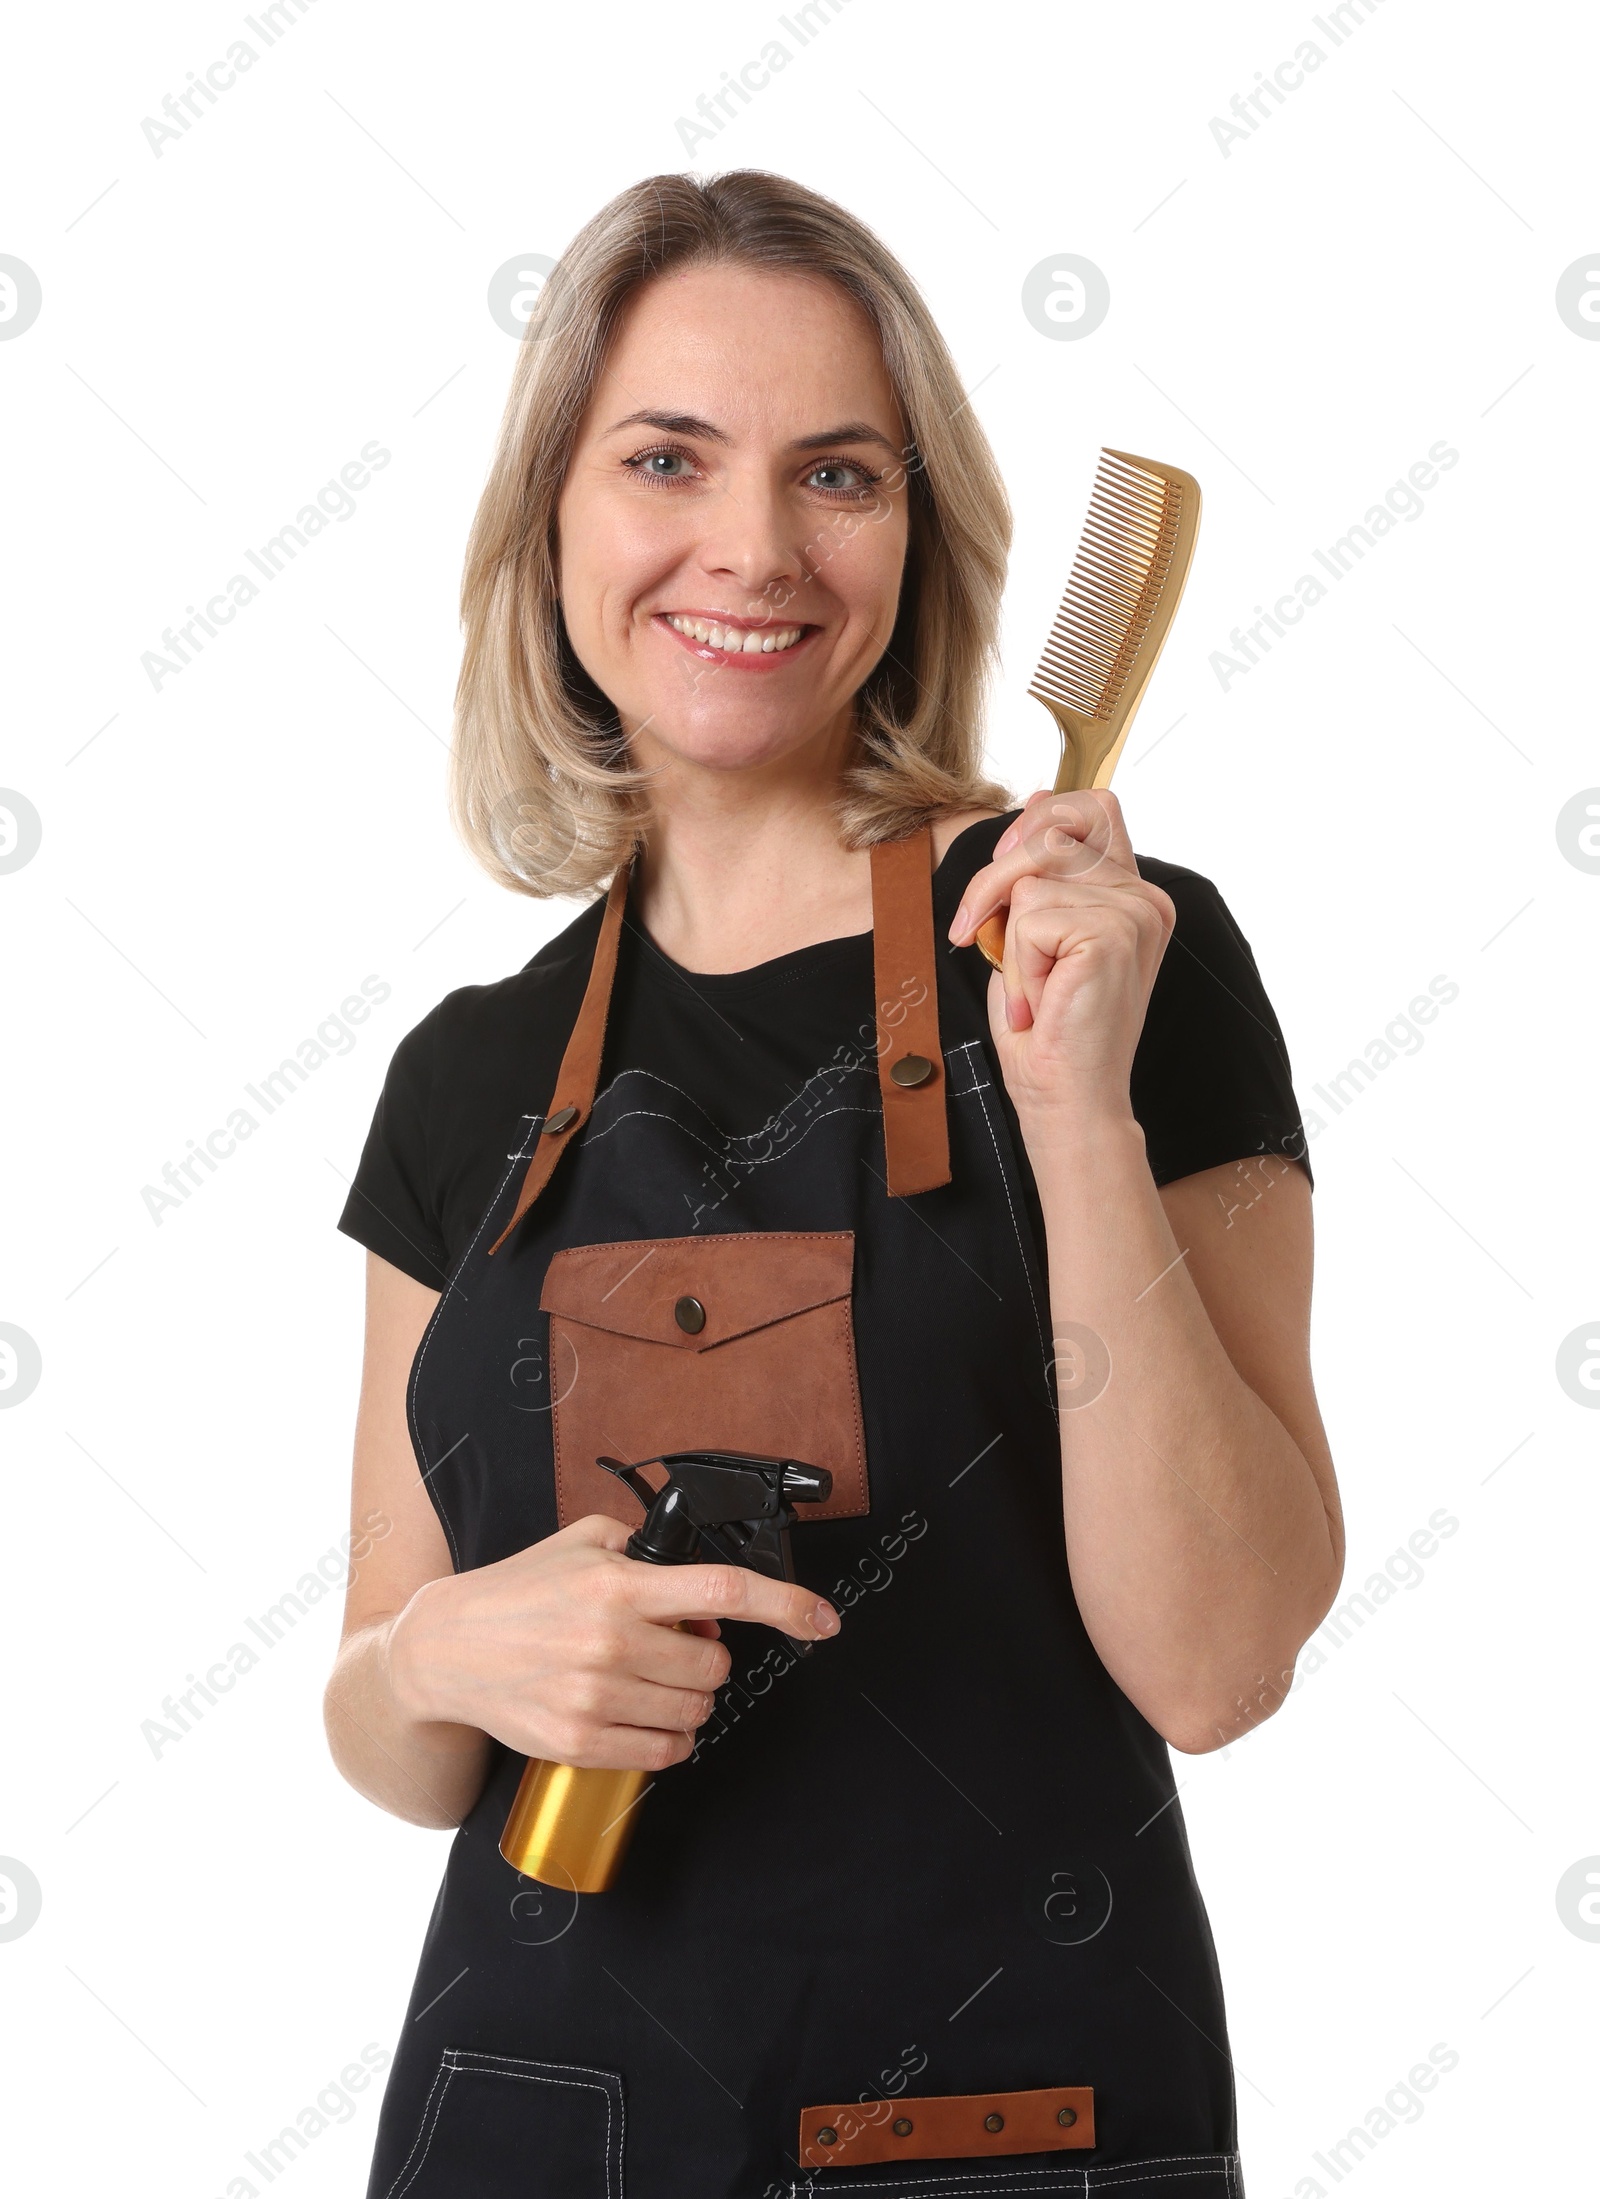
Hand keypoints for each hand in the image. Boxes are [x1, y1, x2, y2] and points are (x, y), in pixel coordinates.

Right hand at [387, 1513, 839, 1772]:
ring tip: (645, 1677)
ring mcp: (596, 1698)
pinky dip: (669, 1737)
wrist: (446, 1650)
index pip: (724, 1592)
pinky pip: (665, 1753)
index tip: (824, 1620)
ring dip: (687, 1697)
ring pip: (695, 1711)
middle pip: (716, 1666)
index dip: (788, 1606)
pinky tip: (640, 1713)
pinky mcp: (580, 1743)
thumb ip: (647, 1552)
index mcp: (619, 1587)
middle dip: (708, 1658)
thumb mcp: (583, 1542)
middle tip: (670, 1645)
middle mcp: (612, 1642)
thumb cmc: (518, 1591)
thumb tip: (704, 1597)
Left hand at [946, 789, 1174, 1119]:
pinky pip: (1030, 915)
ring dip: (1009, 937)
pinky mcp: (1114, 932)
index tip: (1005, 882)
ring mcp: (1135, 913)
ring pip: (1031, 875)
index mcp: (1133, 894)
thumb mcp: (1035, 934)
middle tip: (983, 933)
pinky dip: (1019, 964)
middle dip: (999, 874)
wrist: (1067, 1100)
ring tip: (1031, 989)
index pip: (1093, 806)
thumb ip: (1042, 871)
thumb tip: (1040, 797)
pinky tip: (1042, 1003)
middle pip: (1054, 825)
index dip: (1038, 825)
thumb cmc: (1048, 1030)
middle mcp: (1145, 897)